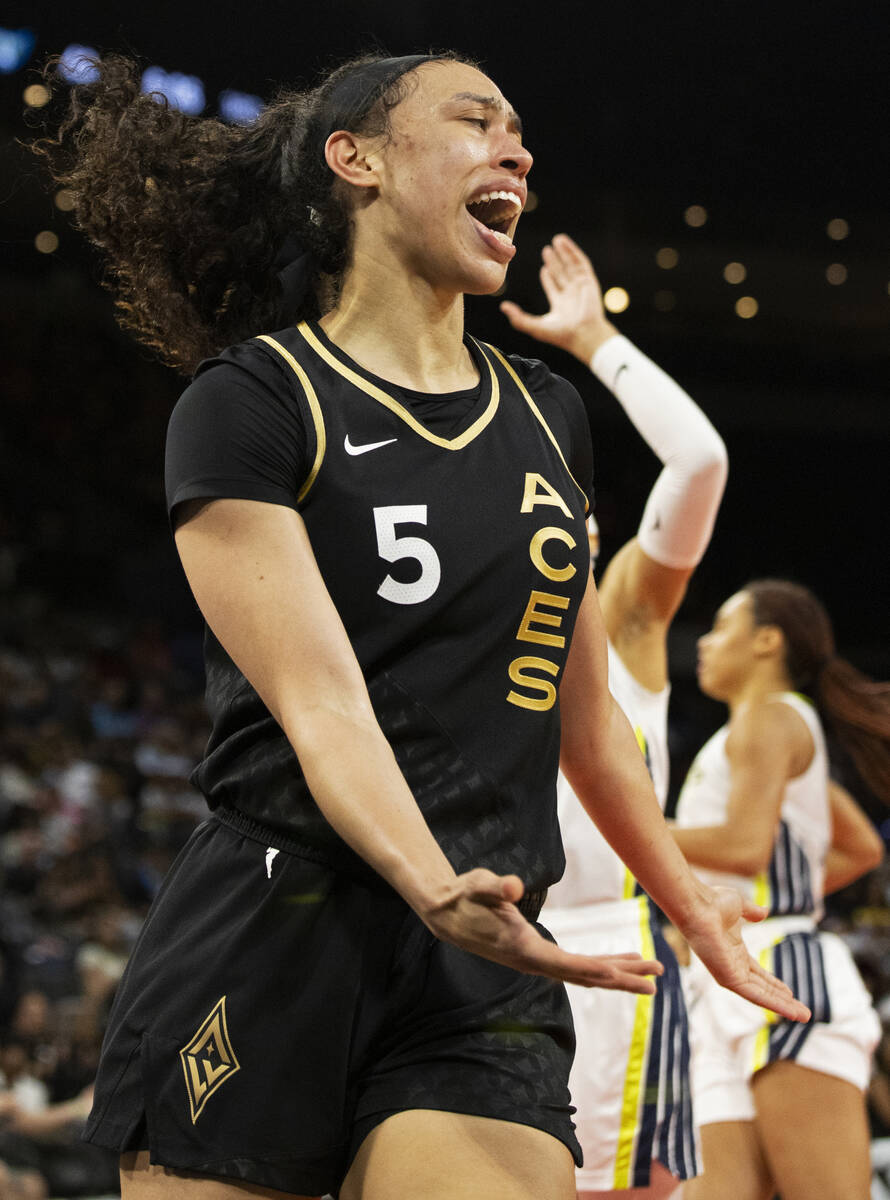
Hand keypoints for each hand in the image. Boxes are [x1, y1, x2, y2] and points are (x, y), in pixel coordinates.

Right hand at [422, 868, 663, 992]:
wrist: (446, 913)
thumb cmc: (465, 895)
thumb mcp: (479, 884)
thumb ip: (496, 886)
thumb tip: (513, 887)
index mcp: (524, 950)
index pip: (570, 966)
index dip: (600, 970)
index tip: (629, 975)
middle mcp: (534, 963)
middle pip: (586, 976)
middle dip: (622, 977)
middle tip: (656, 979)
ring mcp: (537, 962)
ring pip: (585, 974)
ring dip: (618, 973)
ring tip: (650, 972)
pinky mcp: (538, 955)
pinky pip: (576, 966)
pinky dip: (601, 965)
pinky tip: (620, 961)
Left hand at [500, 233, 617, 362]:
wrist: (583, 334)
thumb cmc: (561, 334)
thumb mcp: (535, 326)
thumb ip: (518, 318)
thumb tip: (503, 307)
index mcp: (560, 306)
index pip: (553, 288)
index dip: (548, 278)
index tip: (543, 268)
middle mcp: (571, 296)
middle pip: (562, 274)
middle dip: (554, 262)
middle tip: (546, 250)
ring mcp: (580, 287)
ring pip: (571, 266)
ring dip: (563, 253)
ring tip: (556, 240)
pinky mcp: (588, 281)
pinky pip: (580, 262)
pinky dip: (572, 251)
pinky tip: (564, 242)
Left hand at [681, 885, 811, 1021]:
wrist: (698, 905)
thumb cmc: (713, 903)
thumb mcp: (739, 906)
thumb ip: (752, 912)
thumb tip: (764, 912)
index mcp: (734, 952)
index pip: (758, 974)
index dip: (774, 984)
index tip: (790, 993)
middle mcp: (732, 966)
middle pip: (762, 988)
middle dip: (783, 1000)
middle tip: (803, 1012)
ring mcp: (730, 974)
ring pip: (761, 996)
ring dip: (784, 1007)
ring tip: (805, 1016)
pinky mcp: (729, 979)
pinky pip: (756, 995)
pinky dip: (774, 1003)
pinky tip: (791, 1011)